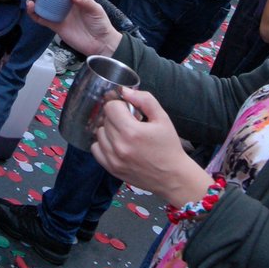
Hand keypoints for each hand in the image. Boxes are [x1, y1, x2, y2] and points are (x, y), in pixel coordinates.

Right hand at [27, 0, 120, 55]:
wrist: (100, 44)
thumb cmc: (101, 24)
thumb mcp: (95, 10)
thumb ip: (86, 2)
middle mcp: (66, 3)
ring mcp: (59, 14)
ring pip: (43, 3)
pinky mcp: (55, 25)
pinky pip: (42, 18)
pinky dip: (34, 13)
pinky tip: (30, 7)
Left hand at [91, 88, 209, 203]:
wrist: (172, 176)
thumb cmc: (169, 146)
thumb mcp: (162, 118)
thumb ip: (144, 100)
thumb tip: (124, 91)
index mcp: (132, 131)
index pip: (111, 107)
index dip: (120, 105)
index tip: (130, 110)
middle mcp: (119, 146)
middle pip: (105, 119)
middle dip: (116, 117)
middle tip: (130, 122)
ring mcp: (113, 159)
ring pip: (99, 133)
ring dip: (109, 130)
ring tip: (124, 134)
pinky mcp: (111, 169)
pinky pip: (96, 149)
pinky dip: (103, 144)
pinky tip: (116, 144)